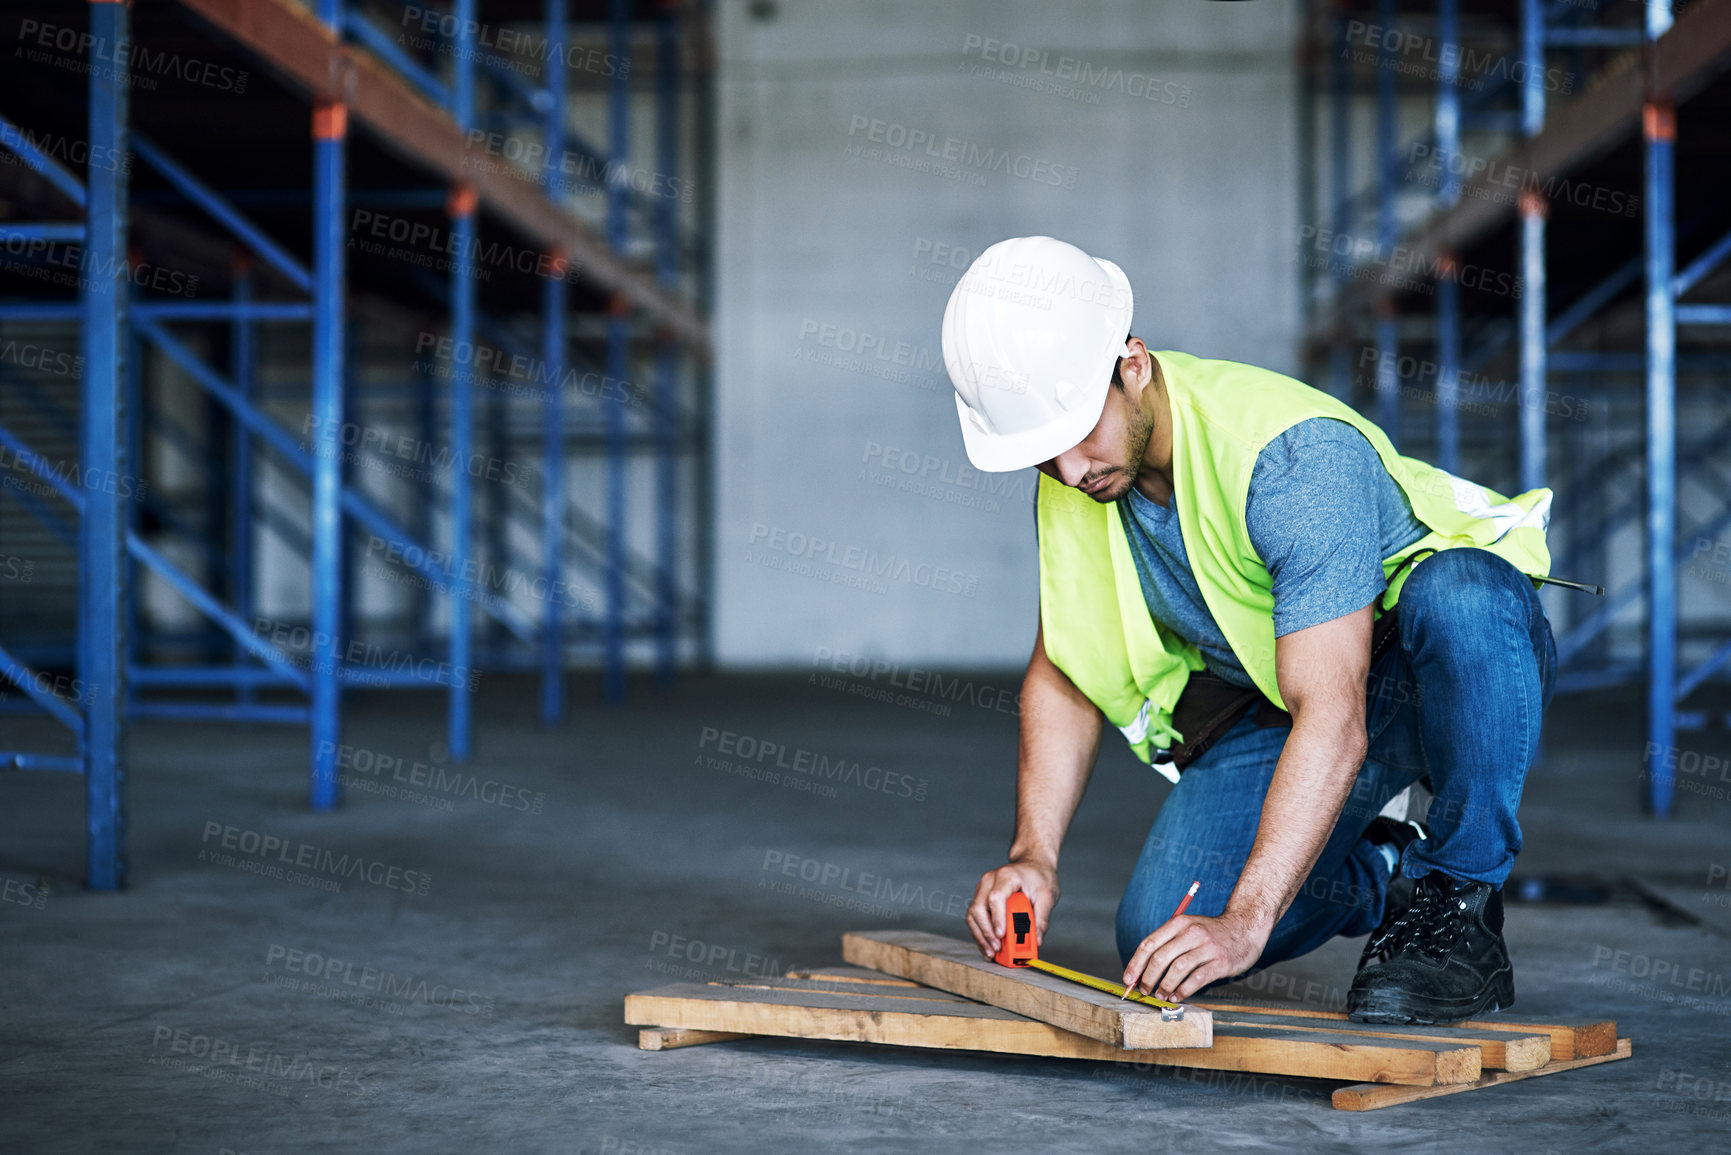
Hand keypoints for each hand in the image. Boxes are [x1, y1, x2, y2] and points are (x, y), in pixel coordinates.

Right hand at [966, 858, 1058, 958]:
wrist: (1033, 863)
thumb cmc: (1040, 877)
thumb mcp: (1048, 895)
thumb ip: (1042, 917)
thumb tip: (1037, 940)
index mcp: (1007, 876)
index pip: (996, 897)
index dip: (996, 918)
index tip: (1001, 935)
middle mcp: (990, 880)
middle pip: (979, 907)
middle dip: (986, 932)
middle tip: (996, 949)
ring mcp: (983, 888)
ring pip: (973, 914)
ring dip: (980, 936)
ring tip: (991, 953)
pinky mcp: (981, 896)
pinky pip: (975, 917)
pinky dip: (980, 933)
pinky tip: (987, 947)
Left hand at [1120, 908, 1270, 1001]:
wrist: (1245, 927)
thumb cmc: (1211, 933)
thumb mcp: (1188, 928)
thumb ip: (1168, 944)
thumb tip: (1143, 970)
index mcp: (1179, 922)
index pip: (1149, 943)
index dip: (1135, 964)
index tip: (1128, 979)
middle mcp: (1191, 932)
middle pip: (1160, 957)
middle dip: (1148, 978)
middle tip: (1144, 990)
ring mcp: (1207, 947)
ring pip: (1177, 969)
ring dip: (1165, 986)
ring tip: (1161, 995)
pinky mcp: (1220, 962)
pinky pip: (1197, 979)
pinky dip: (1183, 990)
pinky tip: (1178, 996)